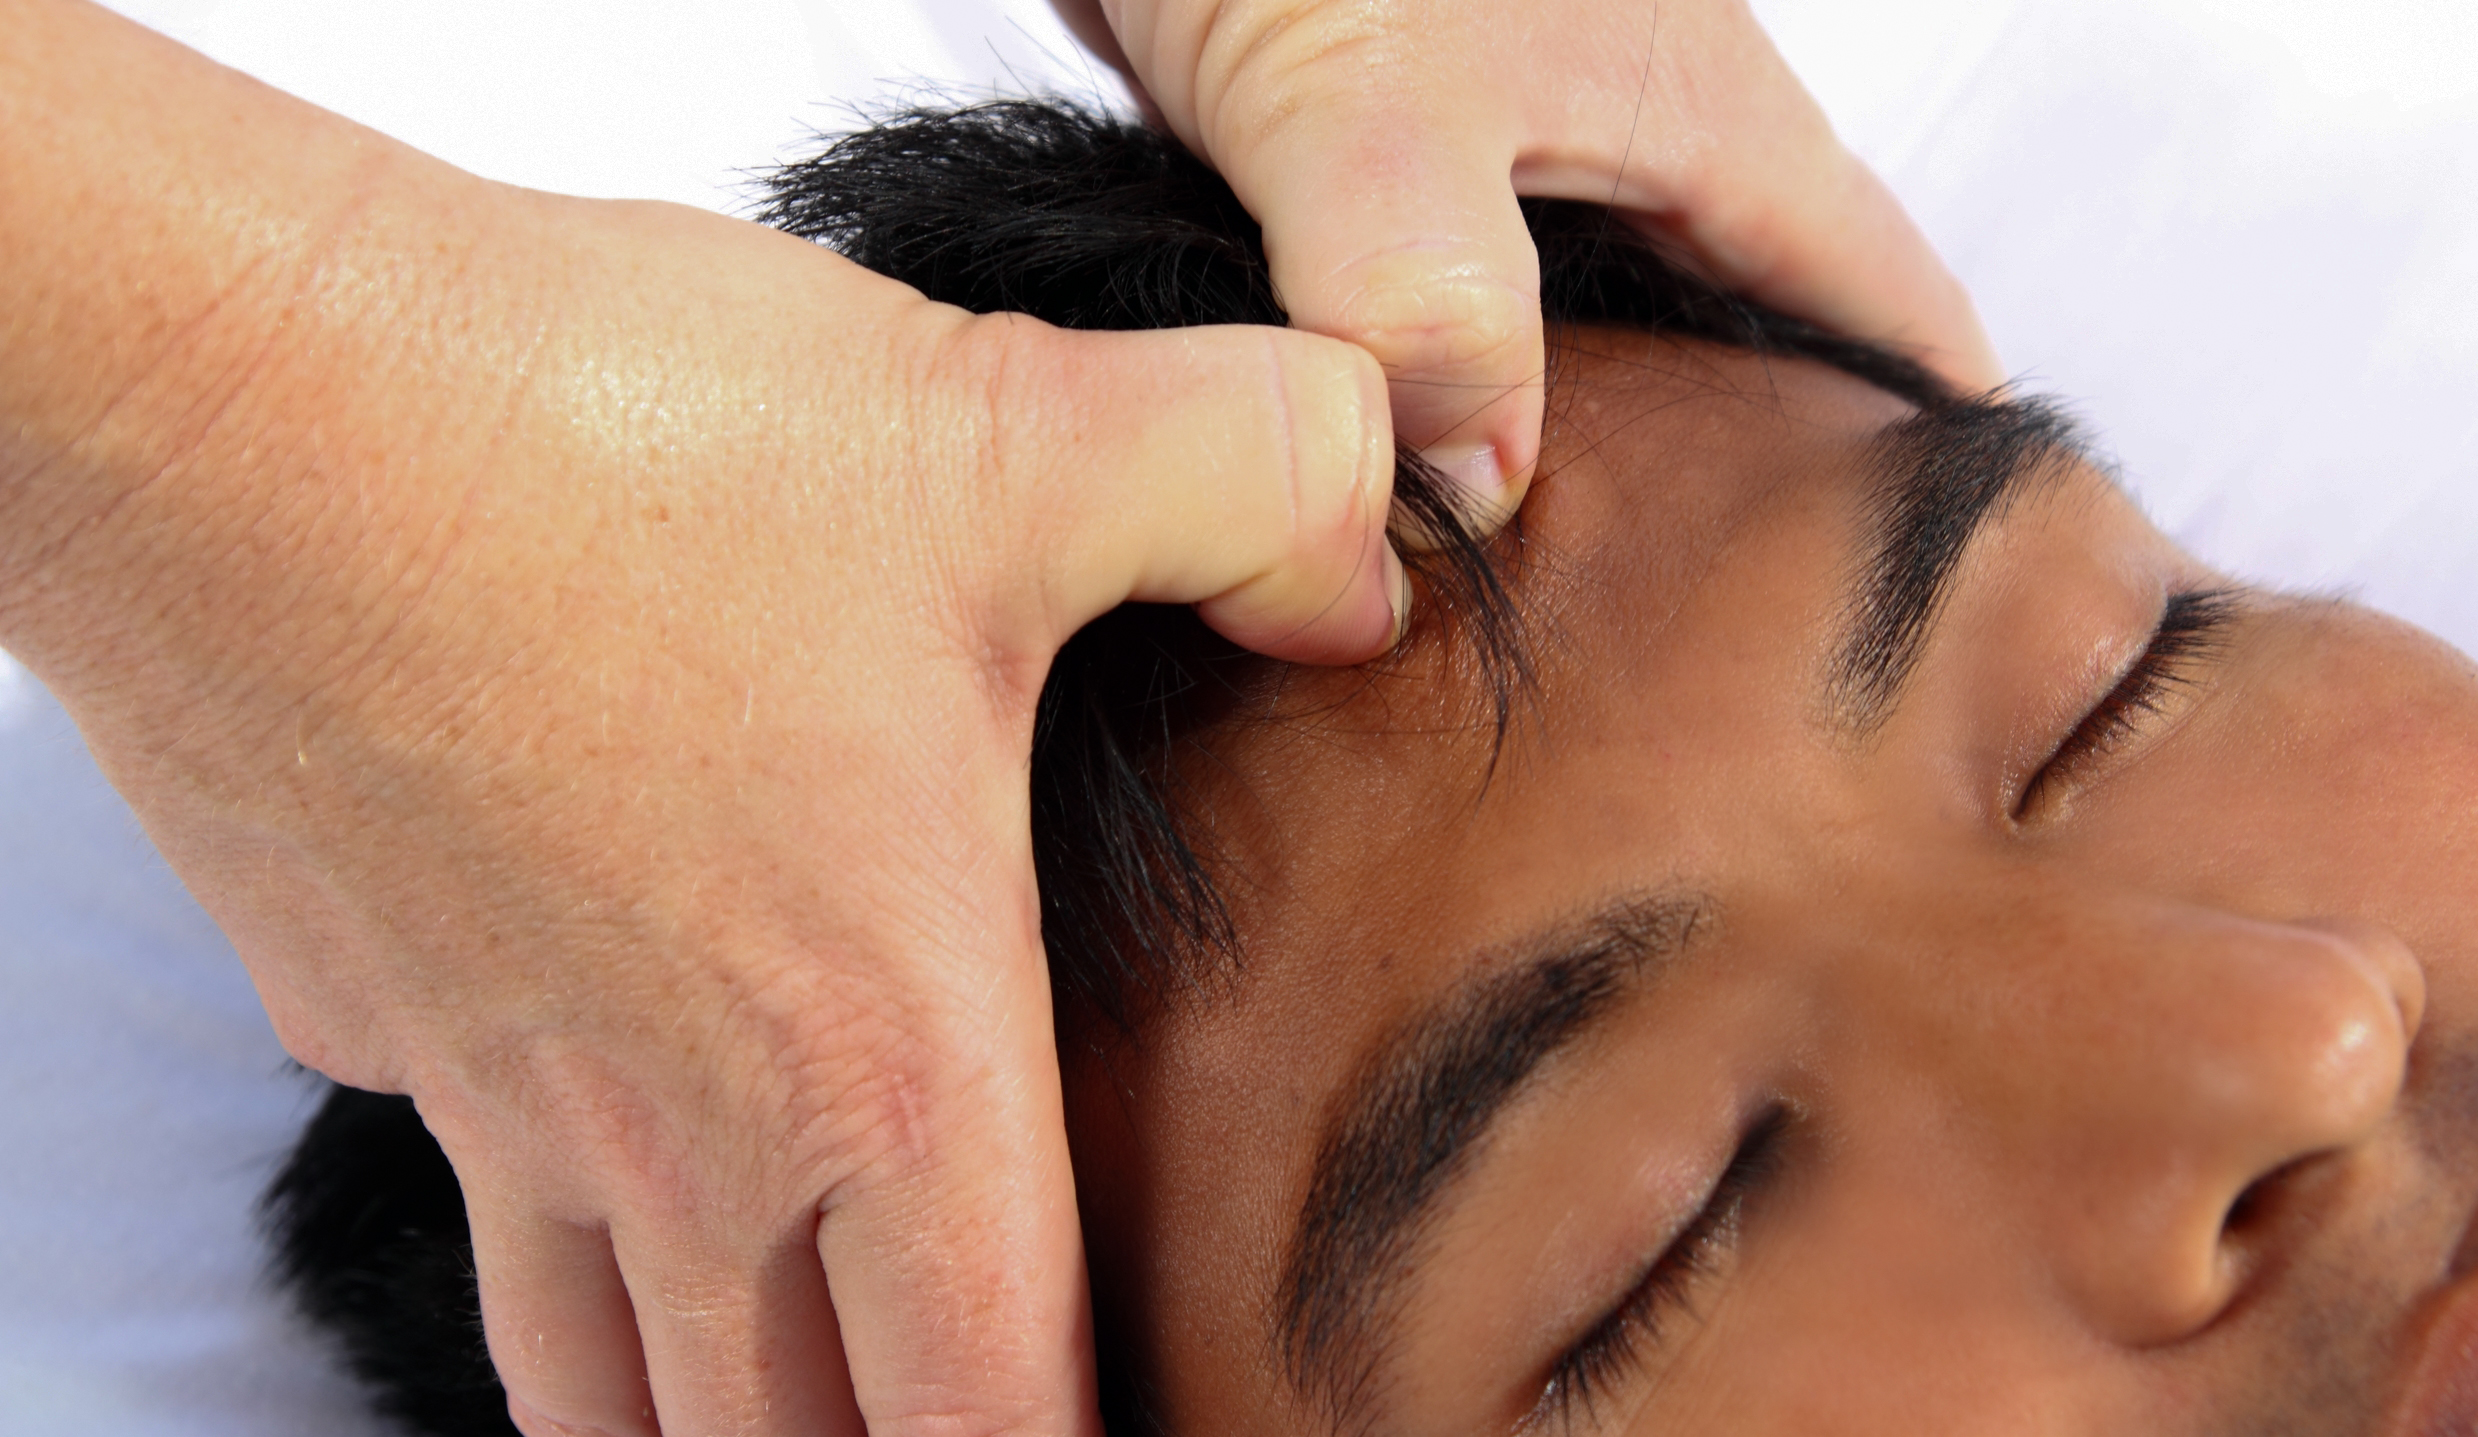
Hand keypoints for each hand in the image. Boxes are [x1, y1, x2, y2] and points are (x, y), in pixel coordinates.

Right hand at [0, 4, 1399, 1433]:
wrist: (227, 391)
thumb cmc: (613, 439)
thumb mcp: (1020, 435)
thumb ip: (1261, 482)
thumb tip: (1386, 542)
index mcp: (877, 1056)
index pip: (995, 1404)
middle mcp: (680, 1129)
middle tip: (943, 1424)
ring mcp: (497, 1088)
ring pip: (606, 1377)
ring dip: (698, 1427)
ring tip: (761, 1420)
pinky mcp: (364, 1003)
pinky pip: (478, 1189)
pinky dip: (551, 1240)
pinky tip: (579, 1159)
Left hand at [1061, 0, 2004, 515]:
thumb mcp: (1371, 105)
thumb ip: (1436, 310)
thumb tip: (1482, 486)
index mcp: (1700, 104)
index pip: (1876, 283)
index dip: (1930, 413)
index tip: (1968, 545)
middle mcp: (1628, 114)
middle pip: (1751, 311)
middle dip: (1767, 449)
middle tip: (1761, 609)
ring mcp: (1510, 125)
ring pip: (1600, 309)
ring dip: (1603, 422)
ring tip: (1598, 566)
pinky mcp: (1384, 140)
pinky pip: (1458, 295)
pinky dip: (1461, 382)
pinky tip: (1415, 458)